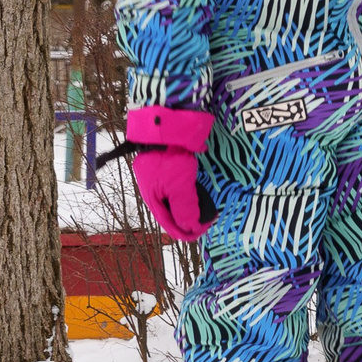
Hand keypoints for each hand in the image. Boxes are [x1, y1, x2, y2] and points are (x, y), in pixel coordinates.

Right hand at [124, 106, 214, 240]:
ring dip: (190, 210)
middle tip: (208, 220)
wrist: (163, 129)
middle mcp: (155, 195)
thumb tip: (190, 228)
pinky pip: (177, 193)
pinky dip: (188, 198)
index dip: (188, 232)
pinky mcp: (167, 175)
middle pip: (173, 217)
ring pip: (175, 205)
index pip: (170, 226)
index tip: (205, 230)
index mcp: (153, 201)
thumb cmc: (169, 158)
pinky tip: (198, 197)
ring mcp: (160, 185)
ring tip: (206, 211)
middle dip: (189, 222)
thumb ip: (184, 207)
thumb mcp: (178, 184)